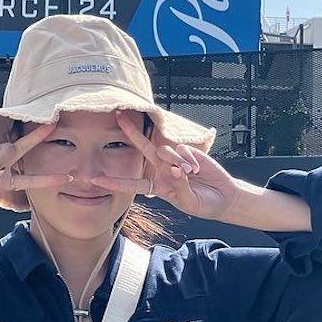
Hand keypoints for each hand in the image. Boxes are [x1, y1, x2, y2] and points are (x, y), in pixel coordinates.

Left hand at [90, 111, 240, 220]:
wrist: (224, 197)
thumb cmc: (203, 204)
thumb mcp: (190, 202)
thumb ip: (180, 188)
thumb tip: (174, 171)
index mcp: (157, 187)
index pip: (133, 184)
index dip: (115, 182)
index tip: (97, 180)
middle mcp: (161, 170)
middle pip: (142, 149)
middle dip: (131, 132)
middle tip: (118, 117)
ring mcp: (173, 160)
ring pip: (164, 151)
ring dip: (175, 161)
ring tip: (190, 173)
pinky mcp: (187, 152)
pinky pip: (181, 150)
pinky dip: (188, 158)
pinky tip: (197, 168)